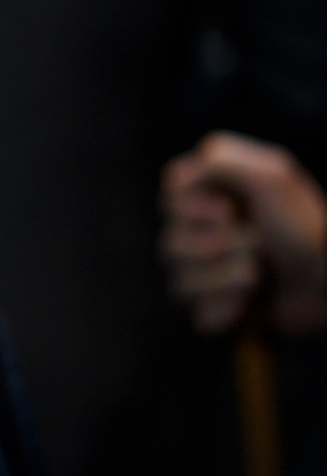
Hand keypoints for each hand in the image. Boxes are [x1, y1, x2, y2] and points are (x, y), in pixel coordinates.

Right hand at [160, 131, 326, 335]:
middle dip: (214, 246)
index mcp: (211, 198)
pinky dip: (227, 310)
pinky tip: (250, 304)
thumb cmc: (306, 227)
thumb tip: (177, 173)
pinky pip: (199, 316)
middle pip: (170, 244)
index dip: (189, 207)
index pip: (168, 197)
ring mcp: (205, 276)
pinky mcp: (216, 312)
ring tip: (259, 275)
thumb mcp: (273, 178)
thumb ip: (222, 159)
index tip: (227, 210)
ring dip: (224, 278)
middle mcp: (201, 235)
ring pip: (180, 283)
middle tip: (255, 243)